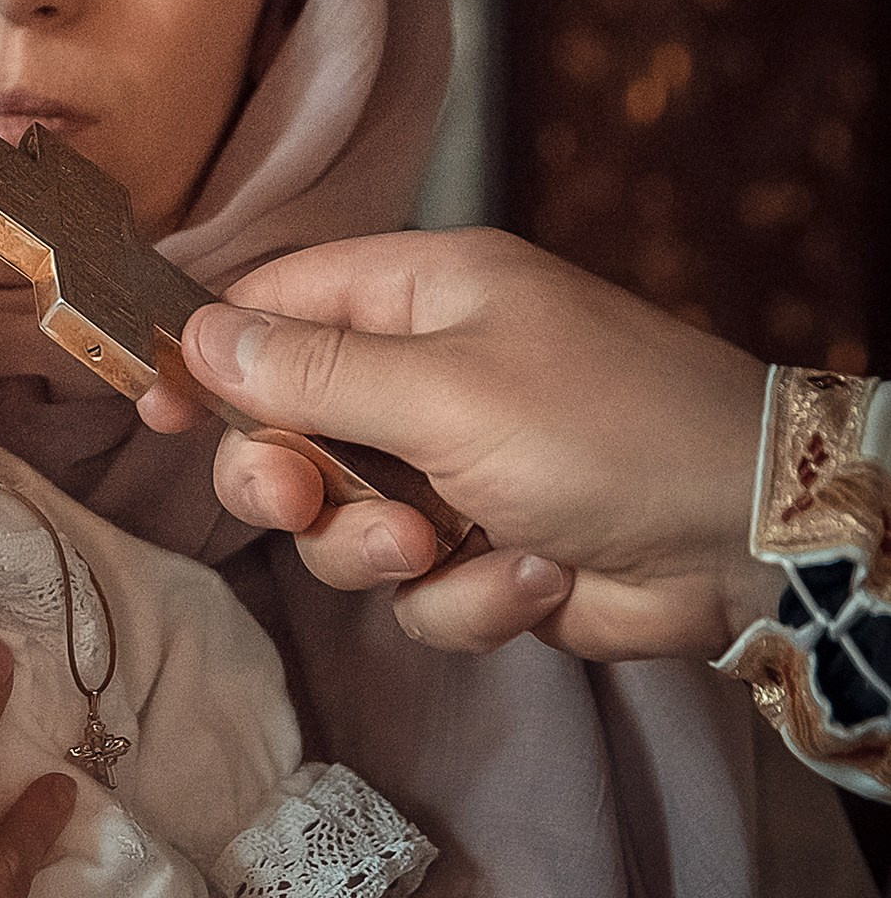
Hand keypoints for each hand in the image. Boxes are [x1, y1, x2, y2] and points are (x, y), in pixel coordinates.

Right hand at [140, 228, 771, 661]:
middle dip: (288, 475)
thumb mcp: (448, 388)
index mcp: (420, 298)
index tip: (152, 406)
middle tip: (303, 495)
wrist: (746, 541)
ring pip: (339, 525)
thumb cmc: (608, 427)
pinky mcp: (484, 555)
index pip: (275, 304)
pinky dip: (466, 599)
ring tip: (438, 543)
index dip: (207, 353)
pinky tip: (535, 580)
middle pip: (287, 427)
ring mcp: (454, 470)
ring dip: (377, 549)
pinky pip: (416, 591)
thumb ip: (314, 370)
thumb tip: (198, 332)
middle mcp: (426, 377)